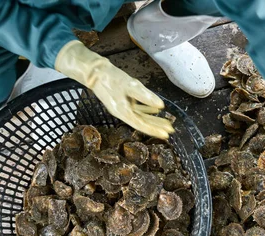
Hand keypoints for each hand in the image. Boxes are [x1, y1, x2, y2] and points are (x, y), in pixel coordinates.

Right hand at [55, 41, 173, 138]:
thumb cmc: (111, 78)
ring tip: (167, 122)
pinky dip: (146, 109)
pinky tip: (155, 110)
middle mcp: (123, 112)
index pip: (142, 124)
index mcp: (123, 112)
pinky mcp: (122, 101)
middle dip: (157, 126)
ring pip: (141, 116)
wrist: (94, 71)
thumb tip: (161, 106)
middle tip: (171, 130)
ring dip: (154, 119)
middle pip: (142, 122)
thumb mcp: (131, 86)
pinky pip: (137, 108)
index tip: (166, 134)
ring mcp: (122, 107)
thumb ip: (145, 96)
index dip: (154, 130)